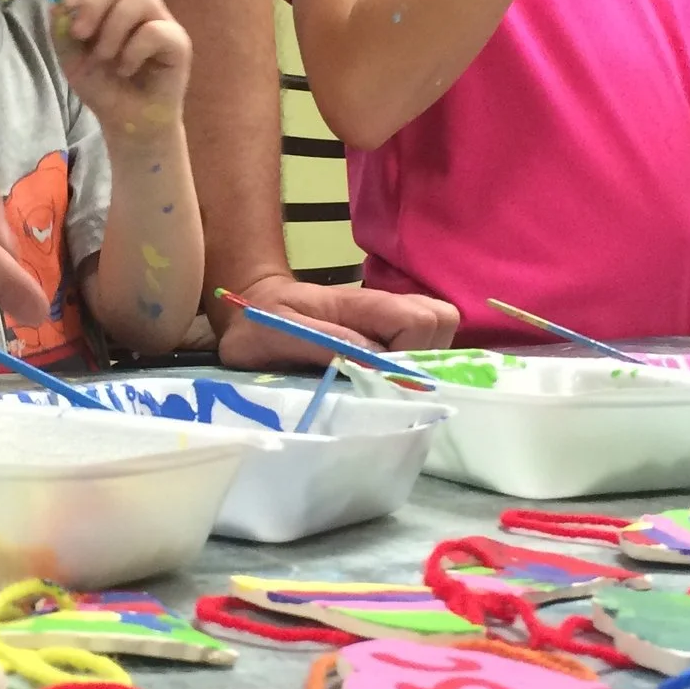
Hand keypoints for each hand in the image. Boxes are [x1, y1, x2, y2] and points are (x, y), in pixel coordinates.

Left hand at [51, 0, 191, 139]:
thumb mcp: (70, 57)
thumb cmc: (102, 84)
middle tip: (80, 35)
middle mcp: (135, 4)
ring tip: (105, 58)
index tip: (66, 9)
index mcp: (107, 2)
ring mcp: (159, 20)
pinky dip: (134, 51)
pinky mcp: (177, 42)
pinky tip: (126, 69)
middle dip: (93, 3)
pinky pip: (156, 30)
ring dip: (113, 29)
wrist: (127, 120)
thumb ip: (61, 29)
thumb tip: (60, 4)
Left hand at [211, 270, 460, 369]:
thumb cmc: (259, 322)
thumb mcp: (279, 331)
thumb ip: (326, 341)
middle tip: (388, 381)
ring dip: (421, 362)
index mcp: (362, 304)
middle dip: (425, 356)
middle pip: (441, 321)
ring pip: (438, 334)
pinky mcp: (385, 337)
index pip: (420, 319)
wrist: (248, 310)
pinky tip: (381, 383)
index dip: (411, 352)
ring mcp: (388, 322)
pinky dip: (413, 366)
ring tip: (384, 384)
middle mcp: (384, 309)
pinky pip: (421, 347)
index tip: (382, 378)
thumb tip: (377, 359)